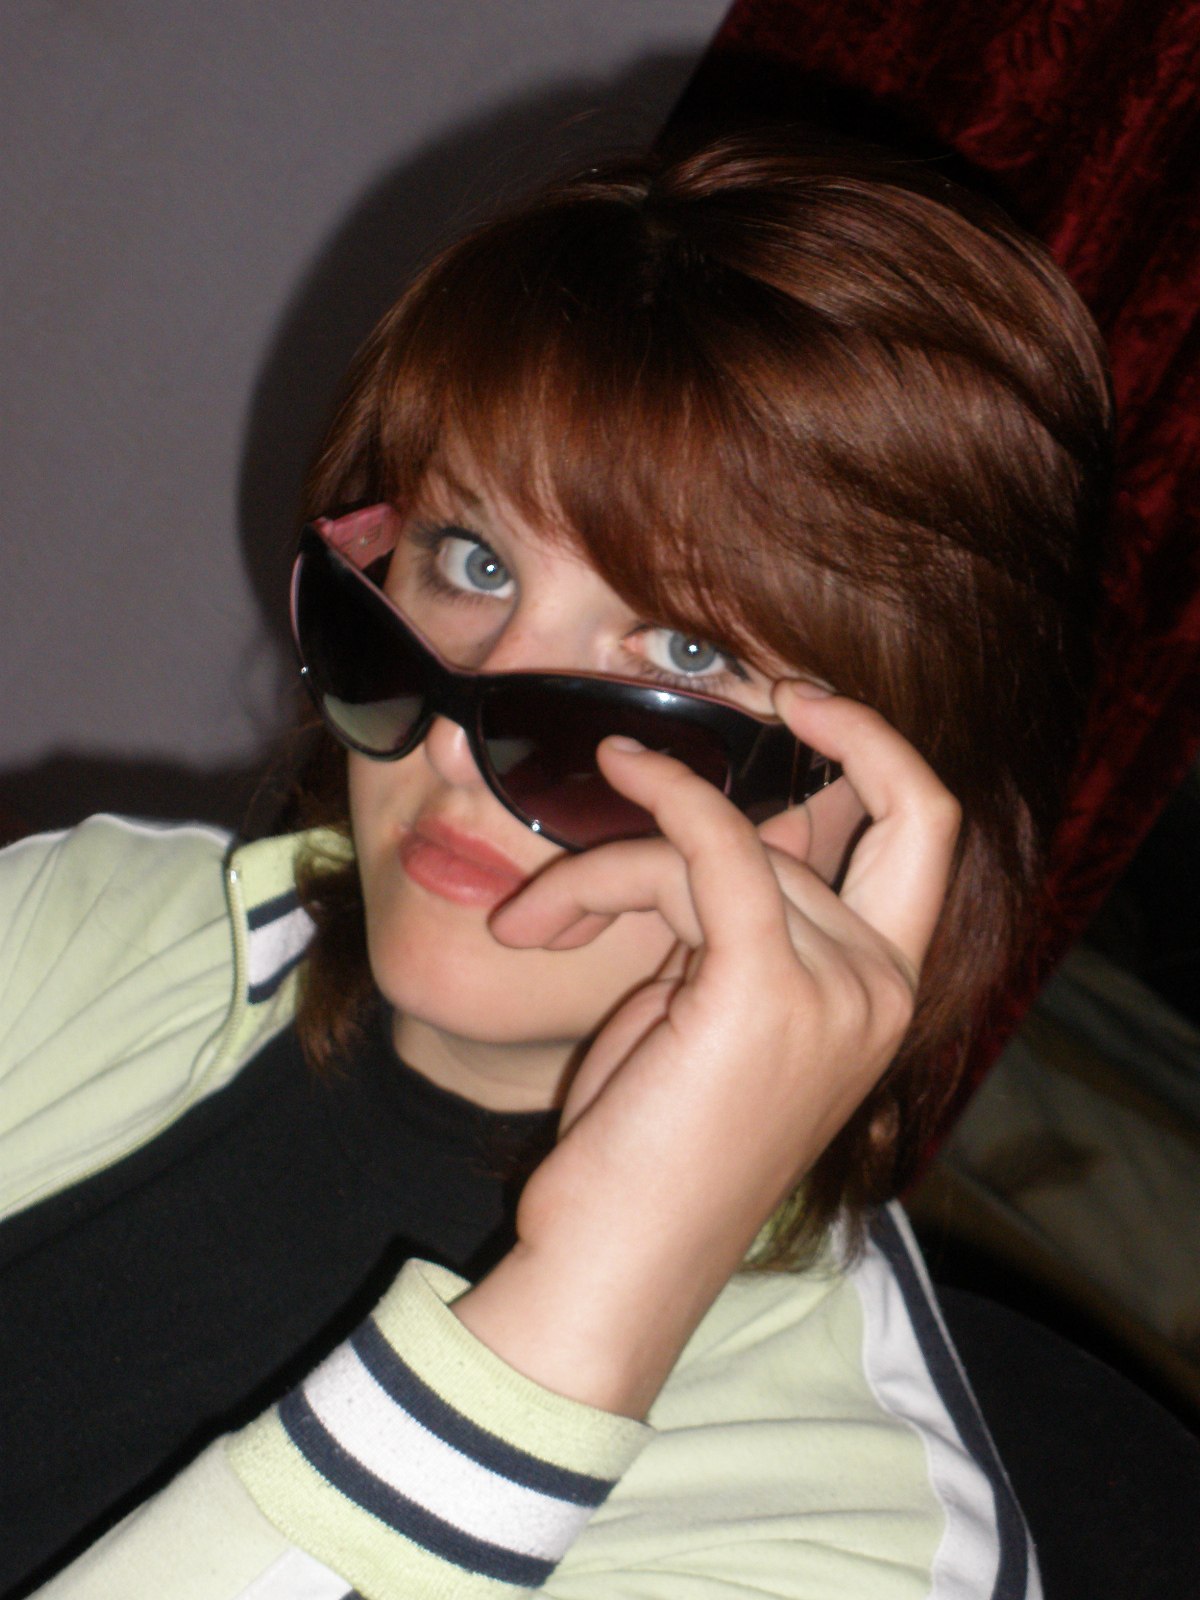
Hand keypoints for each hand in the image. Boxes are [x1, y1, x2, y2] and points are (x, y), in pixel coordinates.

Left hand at [453, 684, 960, 1415]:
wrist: (616, 1264)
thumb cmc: (653, 1147)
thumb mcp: (713, 1009)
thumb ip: (741, 915)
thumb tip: (720, 820)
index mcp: (884, 993)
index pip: (925, 834)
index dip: (879, 751)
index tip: (803, 704)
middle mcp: (881, 989)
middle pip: (804, 833)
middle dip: (752, 789)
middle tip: (662, 776)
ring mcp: (836, 991)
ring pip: (720, 849)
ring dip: (609, 870)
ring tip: (534, 924)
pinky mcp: (764, 991)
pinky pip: (714, 847)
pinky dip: (662, 798)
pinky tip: (614, 773)